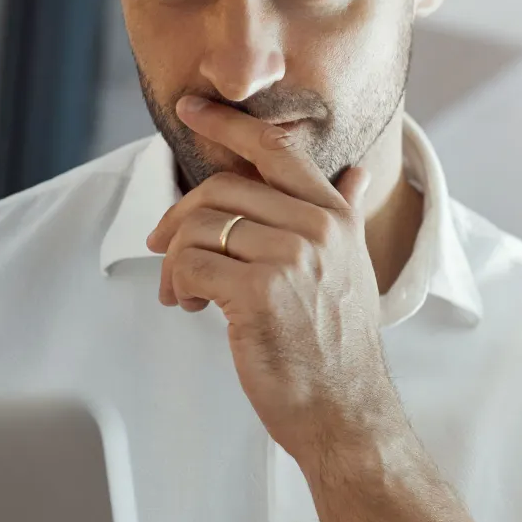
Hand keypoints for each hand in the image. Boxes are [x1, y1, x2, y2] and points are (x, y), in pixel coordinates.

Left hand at [144, 95, 403, 464]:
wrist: (346, 411)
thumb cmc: (340, 347)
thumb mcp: (354, 268)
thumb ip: (346, 214)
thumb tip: (356, 172)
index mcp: (335, 215)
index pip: (274, 147)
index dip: (227, 122)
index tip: (191, 110)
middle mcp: (316, 228)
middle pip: (221, 188)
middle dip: (180, 219)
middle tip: (164, 250)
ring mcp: (290, 259)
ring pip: (199, 230)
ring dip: (175, 263)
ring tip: (183, 294)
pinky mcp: (260, 294)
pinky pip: (190, 267)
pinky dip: (176, 286)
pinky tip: (189, 307)